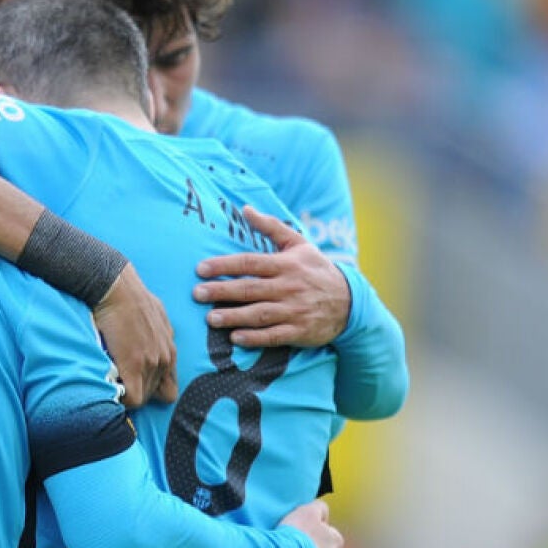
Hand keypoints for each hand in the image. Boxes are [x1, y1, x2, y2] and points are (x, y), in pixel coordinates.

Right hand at [92, 263, 177, 406]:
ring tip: (112, 384)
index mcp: (170, 350)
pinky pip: (132, 398)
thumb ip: (159, 333)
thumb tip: (150, 337)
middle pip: (155, 395)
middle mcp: (165, 359)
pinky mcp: (134, 365)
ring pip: (143, 398)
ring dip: (127, 393)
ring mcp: (151, 363)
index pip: (169, 388)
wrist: (118, 289)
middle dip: (137, 391)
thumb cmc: (132, 296)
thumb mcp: (157, 315)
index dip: (150, 389)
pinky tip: (109, 388)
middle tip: (120, 383)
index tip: (133, 383)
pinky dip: (122, 398)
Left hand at [194, 207, 350, 347]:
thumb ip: (271, 226)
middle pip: (251, 289)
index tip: (200, 269)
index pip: (250, 263)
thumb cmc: (316, 269)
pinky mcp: (300, 331)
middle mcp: (289, 287)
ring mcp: (295, 310)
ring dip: (234, 317)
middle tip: (196, 294)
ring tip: (210, 319)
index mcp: (286, 264)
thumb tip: (246, 209)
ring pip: (260, 314)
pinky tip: (236, 338)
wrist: (351, 302)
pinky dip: (255, 338)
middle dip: (222, 291)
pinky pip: (275, 335)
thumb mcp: (299, 244)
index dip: (224, 265)